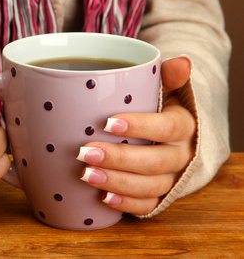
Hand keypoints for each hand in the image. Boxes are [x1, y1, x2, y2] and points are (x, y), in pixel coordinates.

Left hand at [77, 57, 195, 214]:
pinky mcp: (160, 195)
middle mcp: (181, 155)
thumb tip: (182, 62)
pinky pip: (148, 206)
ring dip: (117, 182)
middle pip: (154, 162)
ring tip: (86, 175)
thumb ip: (168, 76)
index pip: (166, 127)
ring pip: (150, 186)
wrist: (173, 135)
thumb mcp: (166, 88)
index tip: (107, 123)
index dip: (139, 126)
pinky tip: (103, 198)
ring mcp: (172, 178)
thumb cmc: (161, 108)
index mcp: (184, 126)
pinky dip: (126, 204)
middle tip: (85, 153)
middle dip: (118, 159)